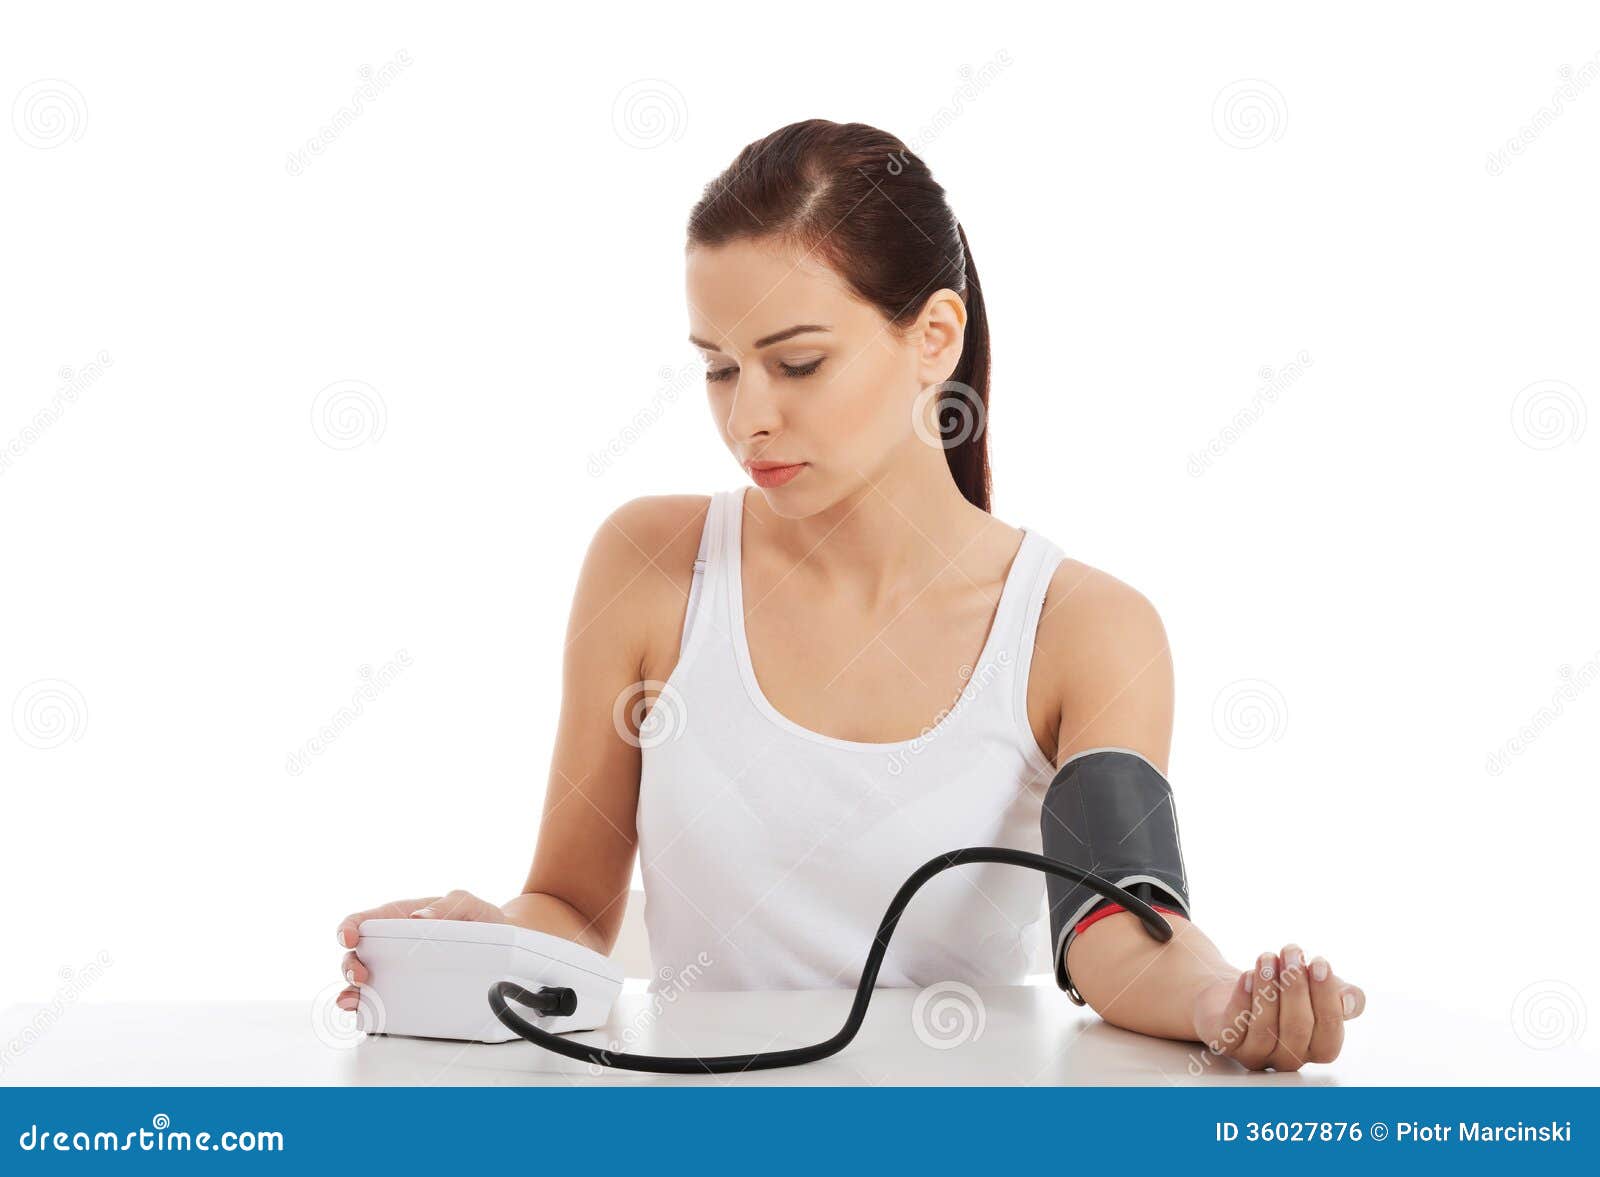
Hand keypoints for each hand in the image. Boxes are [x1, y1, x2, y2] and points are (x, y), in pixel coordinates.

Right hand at [334, 890, 508, 1010]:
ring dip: (352, 992)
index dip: (347, 928)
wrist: (502, 942)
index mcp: (397, 918)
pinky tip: (366, 1014)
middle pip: (354, 955)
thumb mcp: (466, 903)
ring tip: (355, 1000)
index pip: (361, 921)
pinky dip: (368, 1010)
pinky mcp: (407, 992)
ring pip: (361, 982)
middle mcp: (390, 946)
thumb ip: (447, 904)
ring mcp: (396, 971)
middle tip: (361, 976)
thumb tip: (421, 917)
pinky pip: (382, 1002)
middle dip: (349, 966)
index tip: (349, 938)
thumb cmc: (478, 918)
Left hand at [1190, 943, 1364, 1071]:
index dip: (1326, 997)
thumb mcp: (1320, 989)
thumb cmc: (1288, 991)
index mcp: (1316, 1049)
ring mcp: (1256, 1054)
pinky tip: (1248, 975)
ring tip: (1267, 957)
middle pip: (1297, 1029)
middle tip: (1291, 951)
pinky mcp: (1227, 1044)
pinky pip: (1235, 1027)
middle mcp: (1288, 1058)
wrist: (1241, 986)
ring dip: (1268, 988)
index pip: (1329, 1033)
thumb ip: (1346, 997)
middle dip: (1295, 986)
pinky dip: (1242, 999)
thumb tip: (1349, 1000)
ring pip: (1265, 1028)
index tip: (1319, 961)